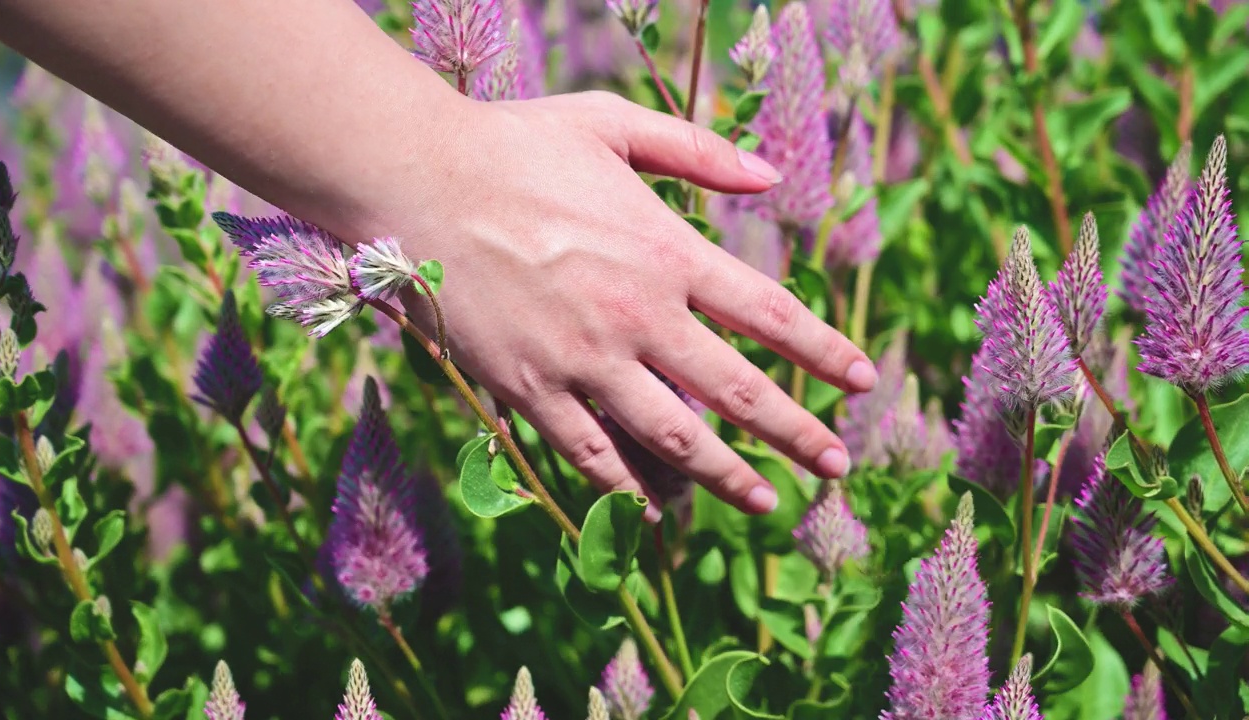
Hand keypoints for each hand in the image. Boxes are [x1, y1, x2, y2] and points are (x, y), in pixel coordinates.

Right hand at [386, 91, 876, 519]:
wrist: (417, 179)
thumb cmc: (515, 146)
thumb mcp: (614, 124)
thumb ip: (699, 151)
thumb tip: (771, 176)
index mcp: (667, 251)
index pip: (771, 315)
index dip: (824, 353)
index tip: (861, 382)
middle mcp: (638, 315)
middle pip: (737, 390)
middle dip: (795, 433)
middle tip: (834, 465)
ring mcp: (583, 360)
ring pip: (672, 436)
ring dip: (725, 475)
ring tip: (762, 500)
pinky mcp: (530, 389)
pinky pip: (590, 453)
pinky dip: (626, 488)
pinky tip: (654, 510)